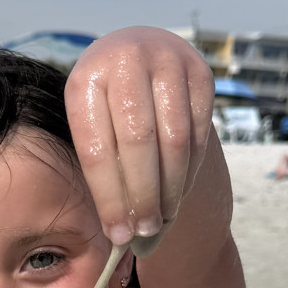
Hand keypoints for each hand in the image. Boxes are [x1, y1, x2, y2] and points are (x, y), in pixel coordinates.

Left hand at [65, 27, 214, 249]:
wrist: (137, 51)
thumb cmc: (106, 103)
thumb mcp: (92, 123)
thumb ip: (104, 168)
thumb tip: (123, 236)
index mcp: (85, 78)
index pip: (97, 149)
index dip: (109, 198)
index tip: (118, 235)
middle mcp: (126, 60)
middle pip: (138, 143)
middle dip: (143, 196)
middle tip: (146, 231)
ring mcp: (168, 60)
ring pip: (175, 140)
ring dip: (171, 188)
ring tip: (163, 218)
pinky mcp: (201, 70)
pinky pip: (200, 132)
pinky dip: (191, 169)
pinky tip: (180, 190)